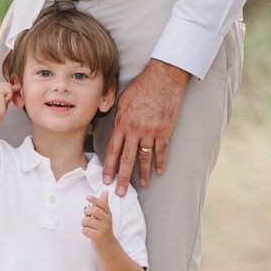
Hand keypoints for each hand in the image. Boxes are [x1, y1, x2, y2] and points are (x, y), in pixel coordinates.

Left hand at [82, 190, 115, 251]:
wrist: (108, 246)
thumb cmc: (104, 229)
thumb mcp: (106, 216)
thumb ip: (104, 204)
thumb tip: (105, 191)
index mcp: (108, 214)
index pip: (102, 204)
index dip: (94, 200)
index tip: (87, 197)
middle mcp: (107, 221)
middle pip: (94, 210)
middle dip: (86, 212)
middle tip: (87, 216)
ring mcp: (103, 229)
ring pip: (87, 221)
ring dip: (84, 224)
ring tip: (89, 227)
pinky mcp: (98, 237)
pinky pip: (85, 230)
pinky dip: (84, 231)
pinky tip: (89, 233)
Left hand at [102, 59, 189, 195]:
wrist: (163, 78)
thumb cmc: (141, 86)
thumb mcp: (122, 100)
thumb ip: (117, 116)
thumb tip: (114, 129)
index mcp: (122, 122)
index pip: (112, 149)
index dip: (109, 166)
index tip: (106, 178)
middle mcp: (135, 129)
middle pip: (127, 158)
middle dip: (122, 177)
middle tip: (120, 192)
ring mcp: (150, 131)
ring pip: (144, 157)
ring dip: (142, 173)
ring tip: (141, 185)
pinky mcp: (165, 130)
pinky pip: (162, 150)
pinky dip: (161, 162)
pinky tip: (160, 171)